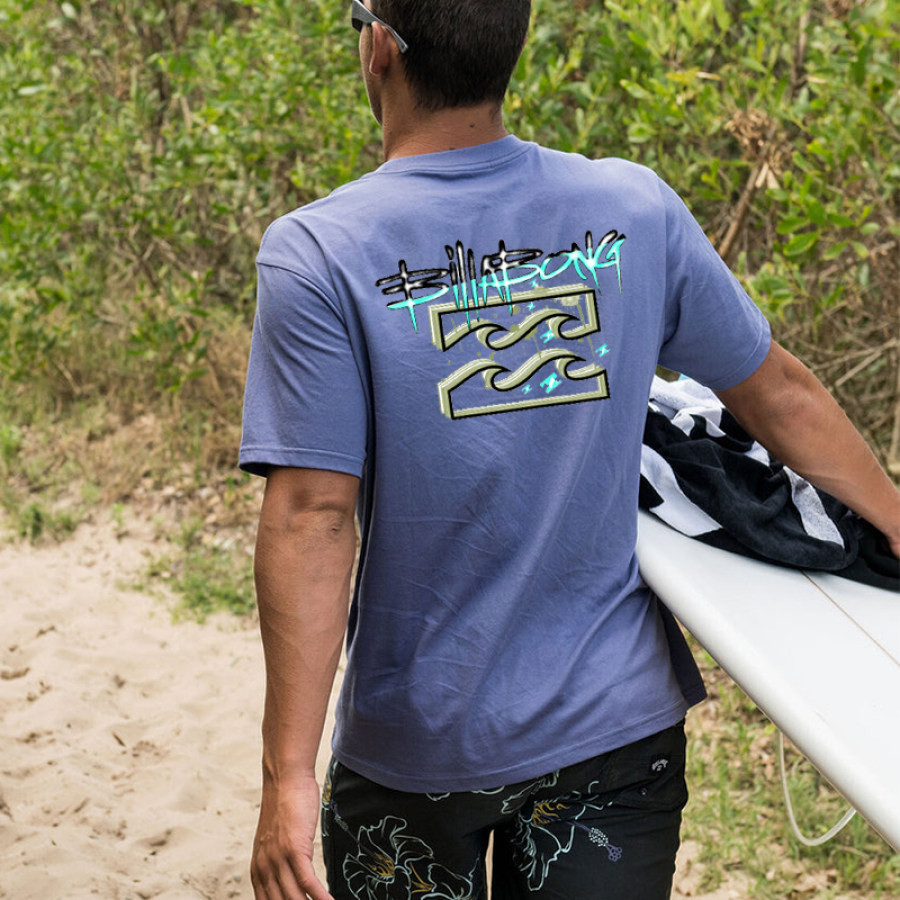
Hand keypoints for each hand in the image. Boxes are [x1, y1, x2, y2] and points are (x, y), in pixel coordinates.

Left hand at [251, 774, 334, 899]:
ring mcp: (278, 860)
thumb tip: (294, 882)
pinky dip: (320, 898)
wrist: (285, 778)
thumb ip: (280, 864)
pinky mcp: (294, 849)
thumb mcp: (277, 841)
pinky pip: (307, 883)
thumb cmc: (286, 807)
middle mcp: (264, 870)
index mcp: (258, 872)